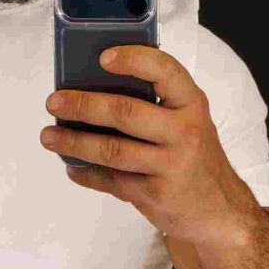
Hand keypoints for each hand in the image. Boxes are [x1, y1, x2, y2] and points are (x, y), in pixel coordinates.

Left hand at [40, 45, 258, 245]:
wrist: (220, 211)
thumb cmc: (194, 156)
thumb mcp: (188, 121)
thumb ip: (155, 104)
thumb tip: (95, 87)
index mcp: (191, 104)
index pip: (165, 71)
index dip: (133, 59)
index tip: (102, 57)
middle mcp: (184, 132)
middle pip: (125, 112)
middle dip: (83, 104)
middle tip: (54, 101)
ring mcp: (170, 166)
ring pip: (112, 150)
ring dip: (74, 142)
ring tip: (48, 136)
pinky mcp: (155, 195)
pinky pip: (111, 181)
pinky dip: (86, 174)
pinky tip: (71, 166)